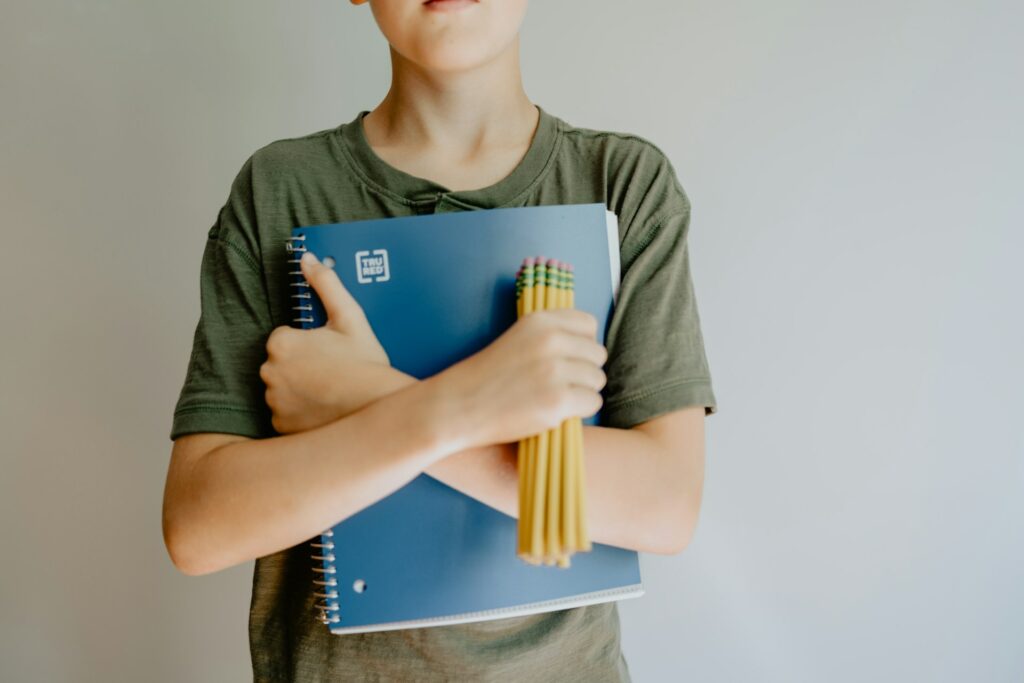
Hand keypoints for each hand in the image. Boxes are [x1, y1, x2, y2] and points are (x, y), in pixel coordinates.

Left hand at [260, 251, 395, 433]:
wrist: (377, 408)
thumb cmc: (365, 364)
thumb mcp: (350, 318)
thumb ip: (326, 285)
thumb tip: (308, 259)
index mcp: (282, 343)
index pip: (285, 339)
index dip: (309, 344)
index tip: (330, 352)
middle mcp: (270, 372)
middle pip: (281, 364)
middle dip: (301, 367)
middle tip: (333, 371)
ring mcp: (274, 402)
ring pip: (282, 390)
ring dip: (299, 390)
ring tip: (330, 392)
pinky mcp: (281, 426)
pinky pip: (285, 416)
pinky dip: (299, 414)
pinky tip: (323, 409)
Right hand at [433, 308, 607, 451]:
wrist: (459, 406)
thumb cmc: (488, 376)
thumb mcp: (519, 338)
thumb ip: (552, 335)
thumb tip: (591, 345)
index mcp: (541, 321)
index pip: (588, 325)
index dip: (581, 344)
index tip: (565, 358)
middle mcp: (551, 341)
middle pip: (597, 354)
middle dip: (583, 371)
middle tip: (558, 384)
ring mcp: (555, 371)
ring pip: (597, 380)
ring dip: (582, 392)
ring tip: (553, 397)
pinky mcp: (558, 400)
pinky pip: (592, 402)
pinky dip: (578, 411)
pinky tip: (554, 411)